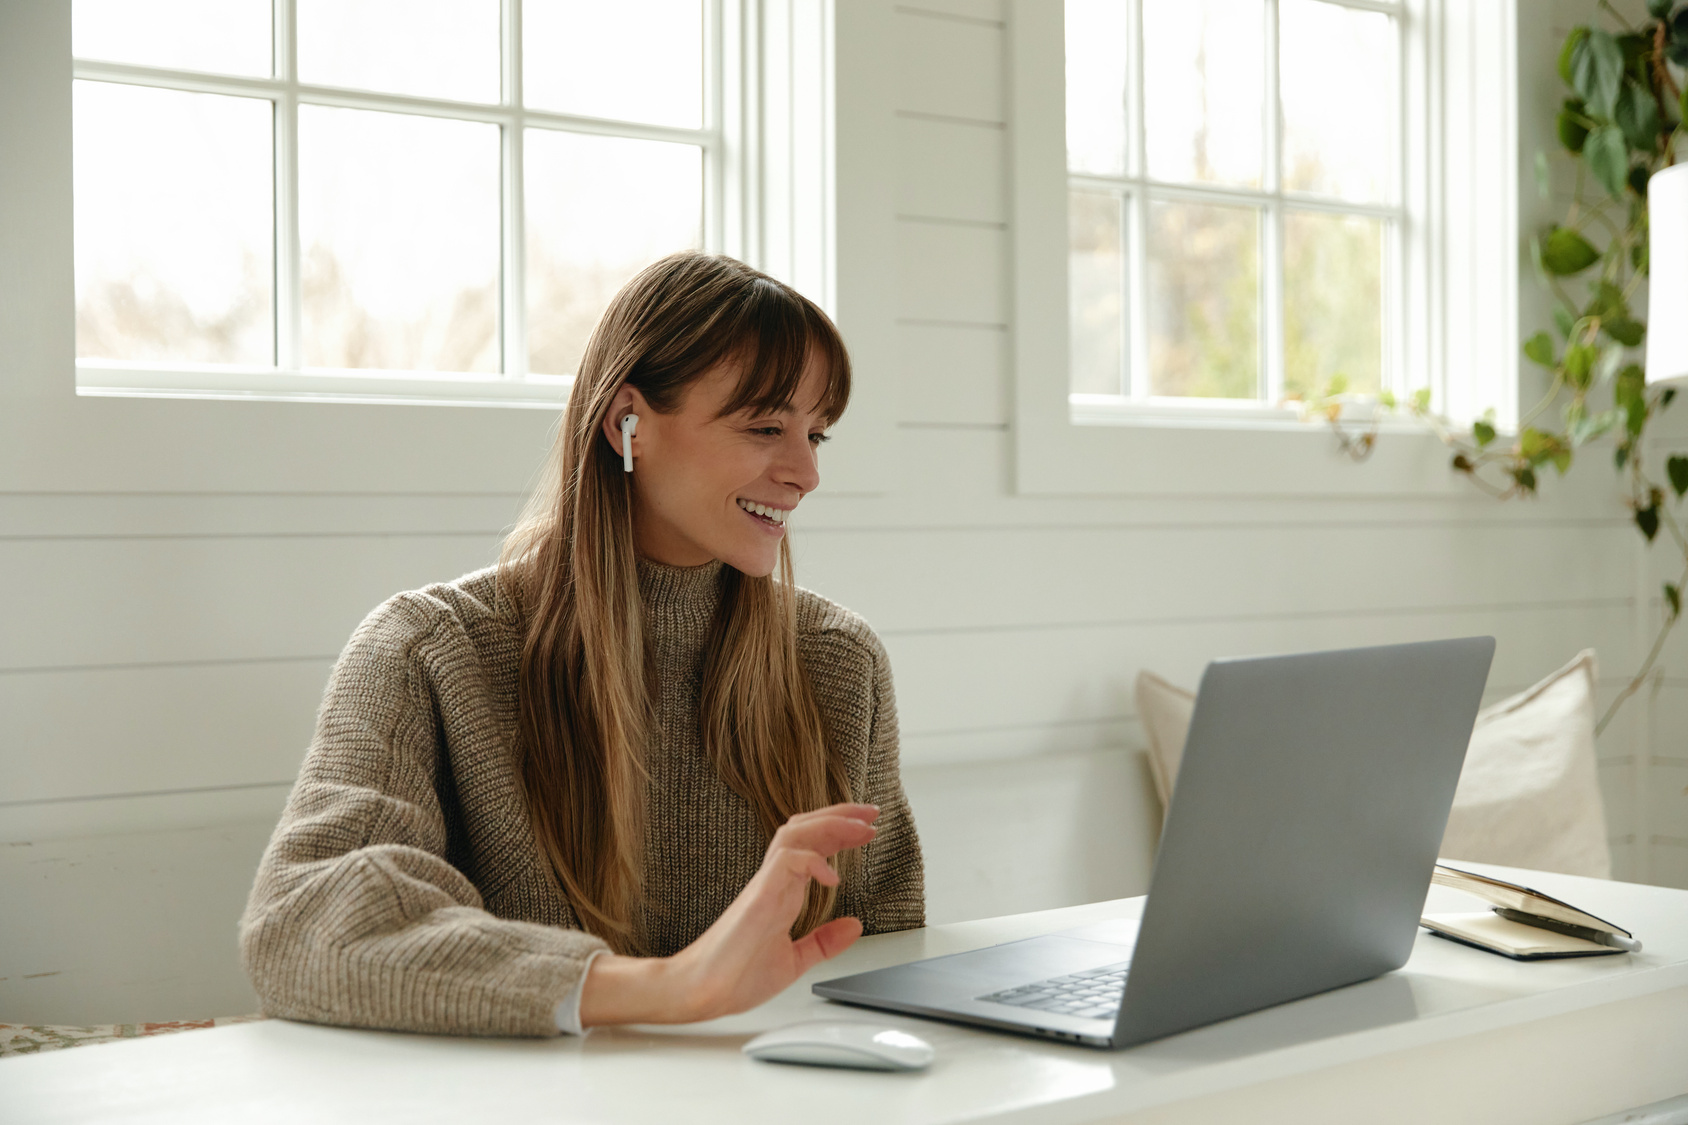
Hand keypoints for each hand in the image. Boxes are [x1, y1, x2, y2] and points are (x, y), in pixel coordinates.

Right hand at [578, 803, 877, 1026]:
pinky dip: (813, 860)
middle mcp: (773, 881)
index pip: (811, 845)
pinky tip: (832, 875)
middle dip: (840, 816)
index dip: (839, 831)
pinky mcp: (759, 897)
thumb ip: (823, 942)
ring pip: (794, 834)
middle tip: (872, 814)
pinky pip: (786, 862)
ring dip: (830, 825)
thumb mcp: (795, 960)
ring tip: (860, 827)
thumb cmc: (736, 976)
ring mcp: (764, 886)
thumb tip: (854, 925)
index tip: (868, 828)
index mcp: (782, 892)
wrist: (703, 993)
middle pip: (804, 829)